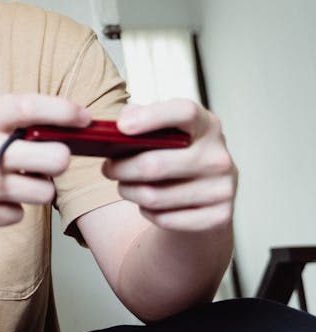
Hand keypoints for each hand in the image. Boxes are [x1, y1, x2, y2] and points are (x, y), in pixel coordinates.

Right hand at [0, 94, 91, 227]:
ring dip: (38, 186)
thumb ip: (8, 116)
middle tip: (49, 159)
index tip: (83, 117)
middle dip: (59, 160)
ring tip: (17, 179)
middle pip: (54, 158)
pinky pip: (21, 214)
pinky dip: (12, 207)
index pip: (31, 108)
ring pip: (44, 191)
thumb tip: (61, 122)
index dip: (64, 111)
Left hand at [104, 99, 235, 231]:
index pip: (184, 112)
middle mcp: (218, 156)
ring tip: (124, 185)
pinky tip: (148, 204)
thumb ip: (139, 116)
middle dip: (120, 168)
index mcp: (206, 125)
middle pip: (155, 164)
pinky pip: (165, 219)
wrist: (206, 195)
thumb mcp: (164, 129)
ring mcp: (223, 188)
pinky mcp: (219, 217)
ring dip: (128, 191)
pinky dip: (147, 212)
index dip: (151, 117)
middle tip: (108, 168)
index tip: (122, 127)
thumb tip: (117, 127)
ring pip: (154, 196)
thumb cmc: (175, 154)